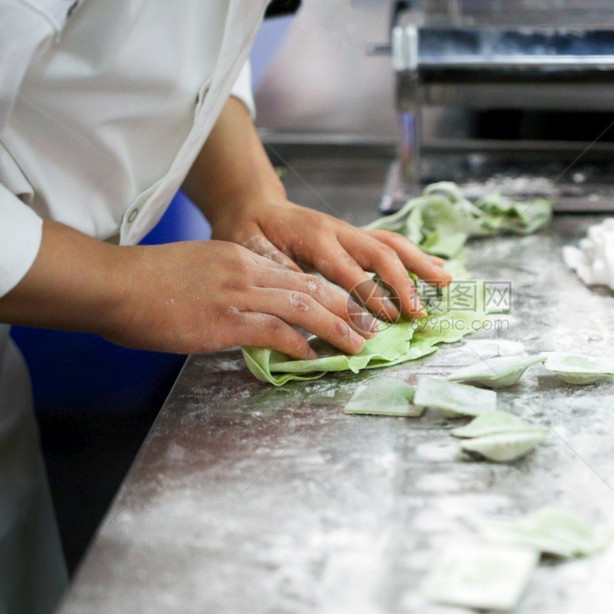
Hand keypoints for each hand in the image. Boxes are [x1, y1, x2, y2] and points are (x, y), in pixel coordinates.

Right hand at [108, 239, 379, 357]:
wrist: (116, 284)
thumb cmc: (147, 282)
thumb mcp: (198, 270)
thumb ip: (228, 286)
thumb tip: (246, 310)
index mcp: (240, 256)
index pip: (295, 273)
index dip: (327, 292)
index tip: (347, 306)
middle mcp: (246, 271)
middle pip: (311, 287)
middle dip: (346, 308)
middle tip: (368, 325)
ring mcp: (238, 295)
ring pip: (303, 307)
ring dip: (336, 328)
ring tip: (357, 345)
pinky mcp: (226, 321)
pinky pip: (275, 331)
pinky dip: (300, 344)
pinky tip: (314, 355)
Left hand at [208, 199, 451, 321]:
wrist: (252, 204)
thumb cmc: (247, 229)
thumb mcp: (247, 246)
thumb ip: (273, 266)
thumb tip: (298, 291)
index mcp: (314, 238)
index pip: (349, 271)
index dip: (370, 295)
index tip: (388, 320)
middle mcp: (338, 231)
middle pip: (380, 254)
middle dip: (403, 283)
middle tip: (419, 312)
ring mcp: (349, 231)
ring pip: (392, 244)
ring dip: (420, 264)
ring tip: (446, 282)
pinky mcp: (355, 236)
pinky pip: (390, 243)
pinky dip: (415, 257)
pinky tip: (434, 270)